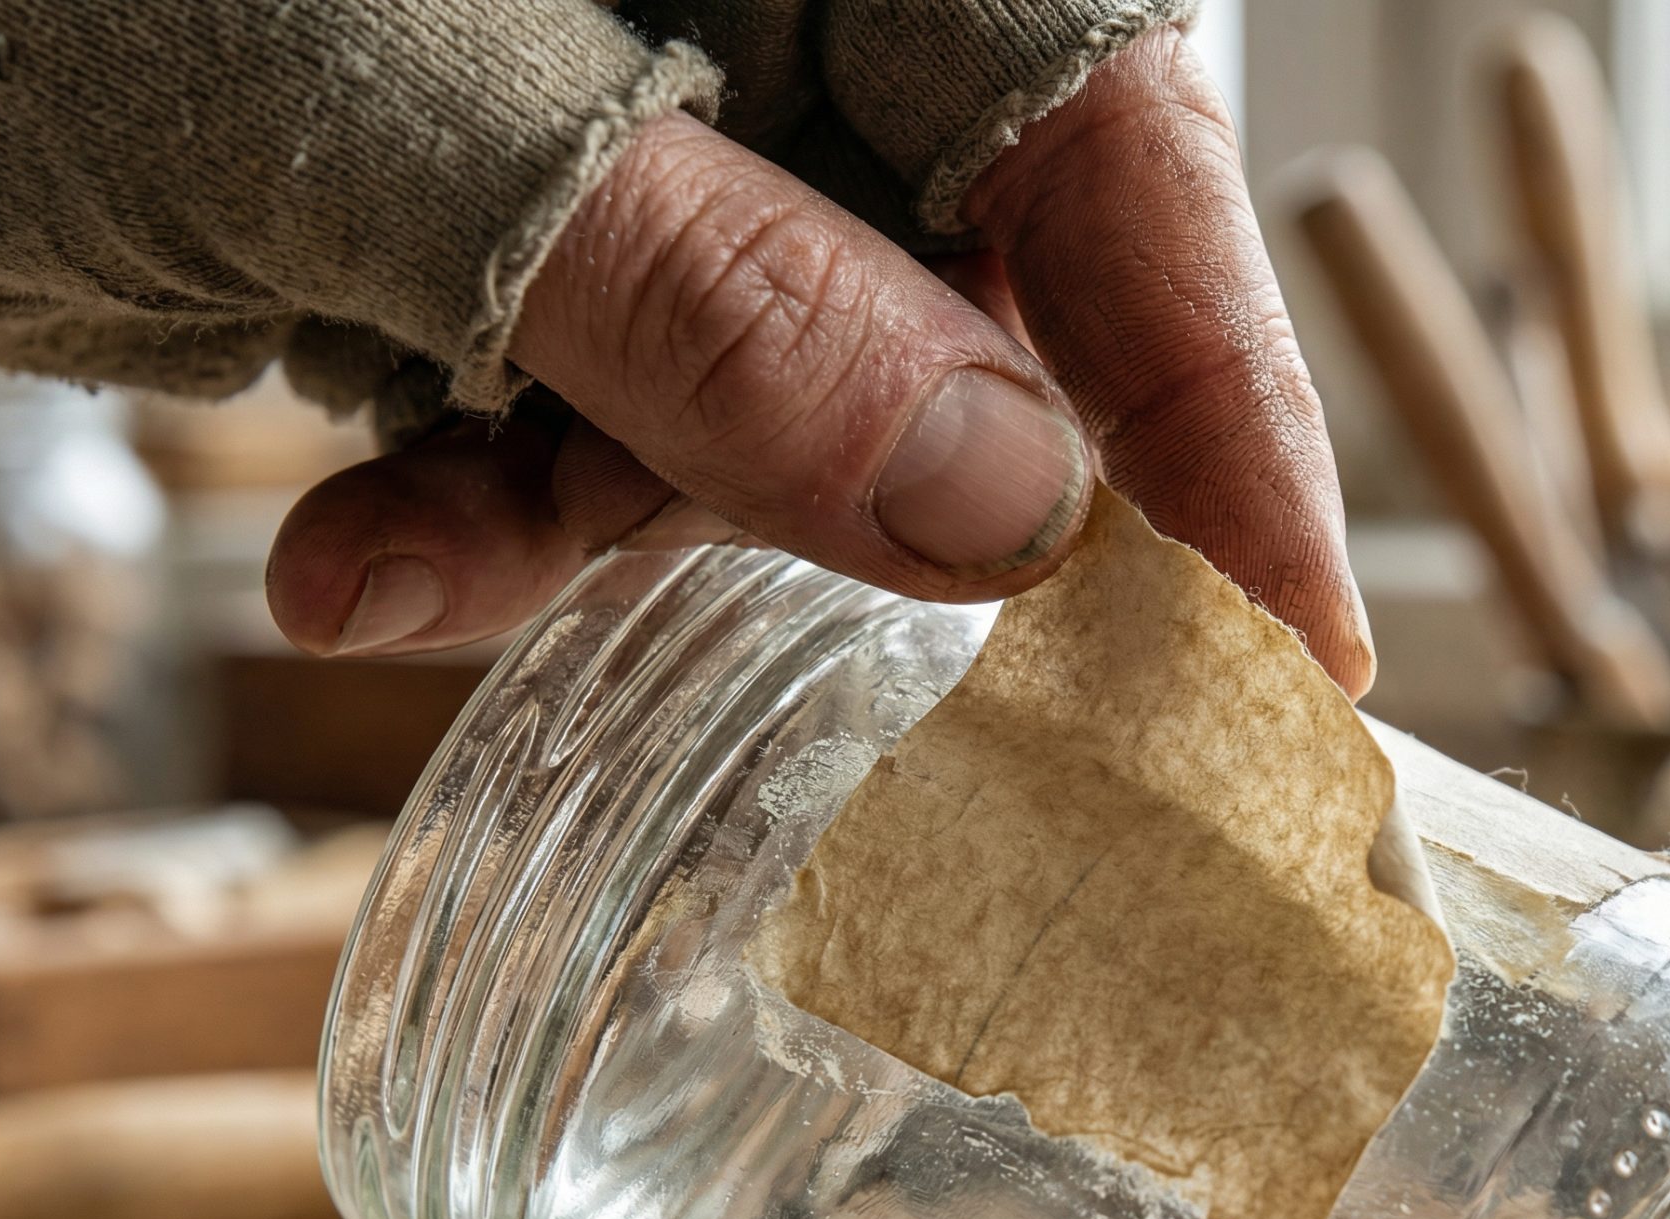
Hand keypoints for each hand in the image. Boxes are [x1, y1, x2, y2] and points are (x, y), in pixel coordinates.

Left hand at [264, 30, 1373, 694]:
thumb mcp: (386, 107)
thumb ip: (712, 301)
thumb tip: (1002, 501)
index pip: (1110, 132)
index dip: (1220, 401)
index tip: (1303, 652)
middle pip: (963, 281)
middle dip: (855, 488)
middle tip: (871, 670)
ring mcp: (665, 98)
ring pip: (777, 389)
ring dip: (607, 511)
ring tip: (417, 546)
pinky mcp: (546, 214)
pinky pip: (613, 406)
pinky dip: (496, 500)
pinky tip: (366, 539)